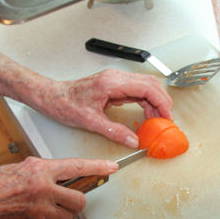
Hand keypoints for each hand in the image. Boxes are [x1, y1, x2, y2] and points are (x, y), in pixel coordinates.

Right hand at [0, 157, 117, 218]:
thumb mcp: (14, 170)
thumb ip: (39, 174)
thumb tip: (58, 181)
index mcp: (38, 170)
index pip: (77, 166)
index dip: (98, 167)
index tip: (113, 167)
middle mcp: (42, 189)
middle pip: (79, 200)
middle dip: (74, 203)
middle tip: (64, 201)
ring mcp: (39, 212)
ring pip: (66, 218)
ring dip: (57, 216)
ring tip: (34, 211)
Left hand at [35, 69, 173, 147]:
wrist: (52, 97)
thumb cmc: (65, 104)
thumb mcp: (90, 121)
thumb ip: (114, 131)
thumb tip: (133, 141)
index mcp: (112, 82)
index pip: (147, 88)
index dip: (161, 103)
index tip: (166, 117)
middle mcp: (116, 77)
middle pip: (150, 84)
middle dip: (162, 102)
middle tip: (166, 121)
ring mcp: (116, 80)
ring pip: (146, 87)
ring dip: (155, 103)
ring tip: (157, 121)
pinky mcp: (114, 85)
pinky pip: (137, 91)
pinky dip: (146, 102)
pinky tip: (146, 115)